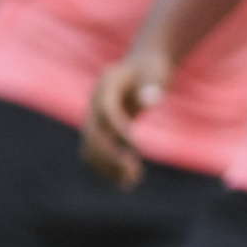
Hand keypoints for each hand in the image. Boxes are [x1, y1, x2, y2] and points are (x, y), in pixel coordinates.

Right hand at [84, 50, 169, 187]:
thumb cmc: (152, 69)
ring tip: (132, 181)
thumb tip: (149, 100)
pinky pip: (99, 152)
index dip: (120, 132)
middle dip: (110, 157)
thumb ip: (152, 86)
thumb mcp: (156, 74)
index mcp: (107, 86)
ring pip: (91, 148)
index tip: (137, 149)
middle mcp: (95, 103)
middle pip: (93, 135)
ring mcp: (95, 117)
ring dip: (108, 168)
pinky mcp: (102, 128)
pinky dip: (109, 167)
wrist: (142, 65)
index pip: (107, 112)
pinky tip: (128, 180)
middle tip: (134, 174)